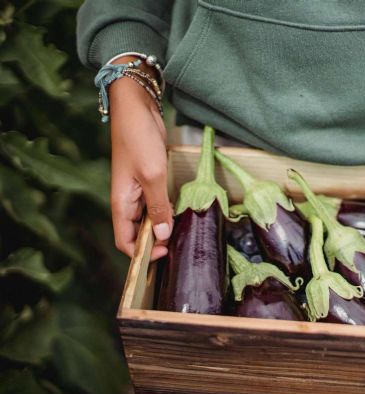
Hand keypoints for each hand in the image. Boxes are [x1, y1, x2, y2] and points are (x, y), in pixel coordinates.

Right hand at [109, 56, 172, 260]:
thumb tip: (161, 236)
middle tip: (179, 246)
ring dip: (163, 227)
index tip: (164, 254)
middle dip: (155, 243)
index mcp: (121, 203)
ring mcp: (138, 190)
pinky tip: (181, 214)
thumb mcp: (152, 175)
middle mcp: (127, 200)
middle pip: (138, 233)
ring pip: (149, 219)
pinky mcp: (149, 180)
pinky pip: (156, 203)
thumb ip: (158, 207)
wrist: (137, 107)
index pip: (125, 241)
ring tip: (182, 234)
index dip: (142, 253)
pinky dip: (166, 211)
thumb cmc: (139, 139)